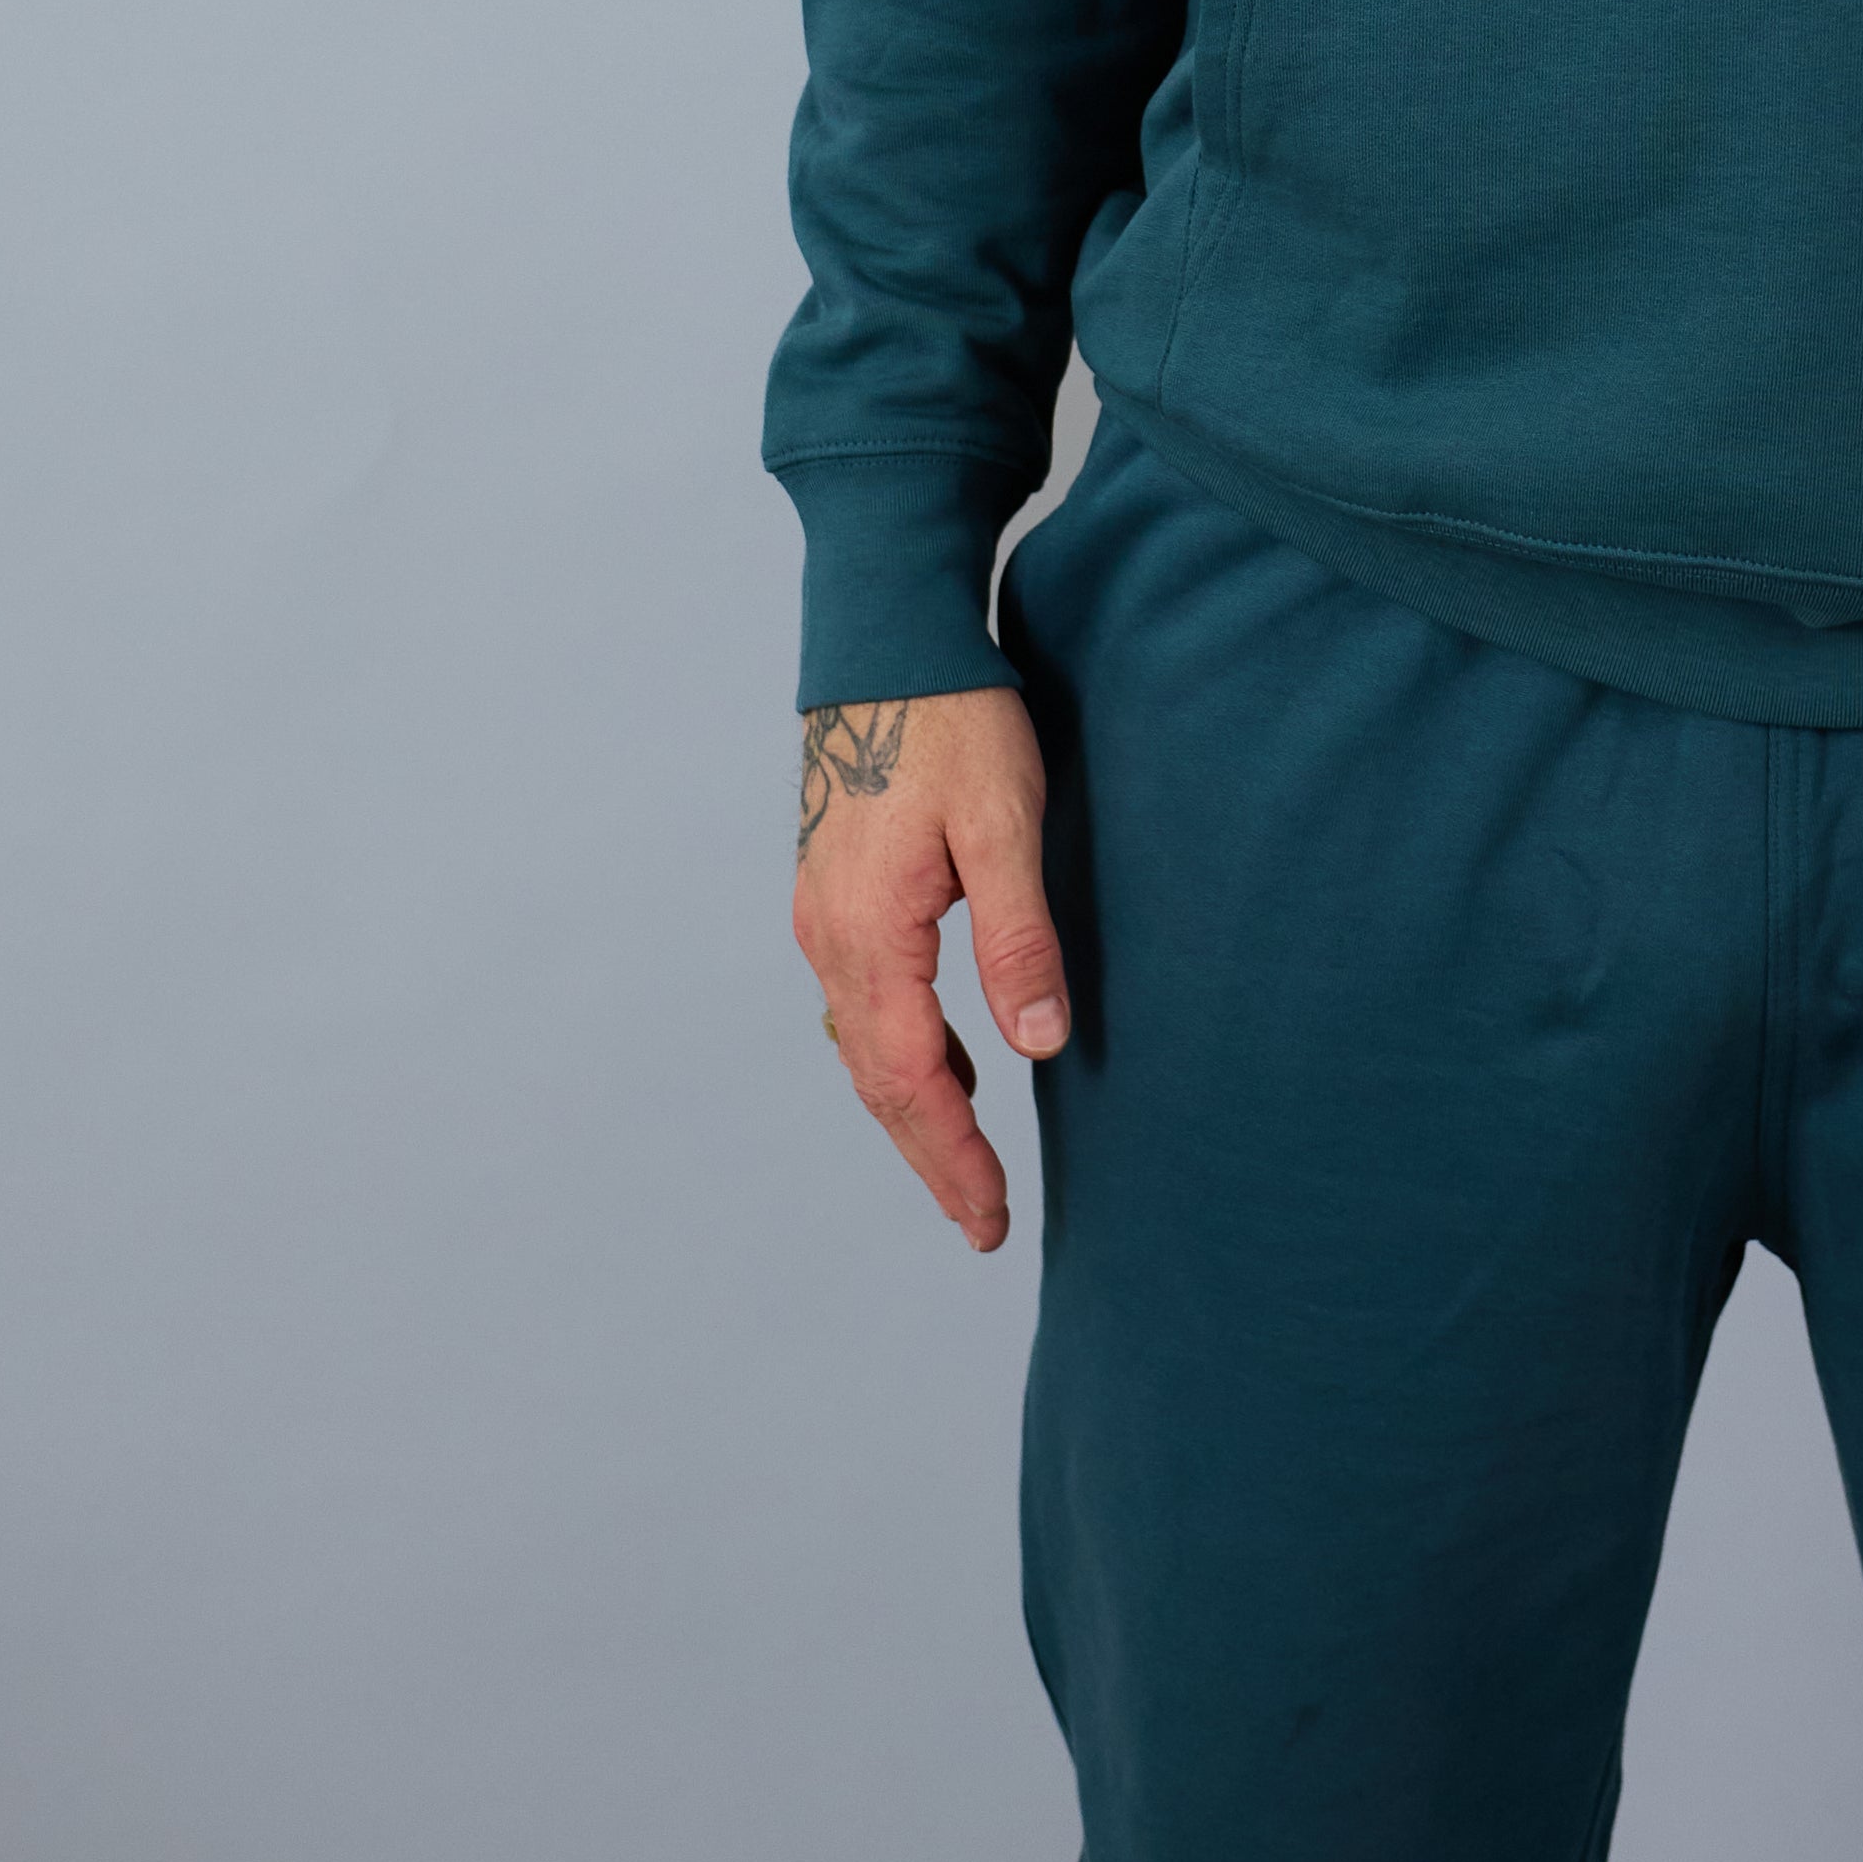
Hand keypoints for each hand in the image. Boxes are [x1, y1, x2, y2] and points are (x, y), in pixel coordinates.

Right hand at [792, 687, 1073, 1249]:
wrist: (885, 638)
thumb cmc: (954, 721)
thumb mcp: (1004, 825)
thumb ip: (1017, 939)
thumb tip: (1039, 1047)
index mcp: (870, 932)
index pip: (912, 1079)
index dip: (954, 1156)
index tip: (992, 1218)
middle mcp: (828, 936)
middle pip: (877, 1080)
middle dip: (931, 1156)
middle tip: (984, 1224)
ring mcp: (823, 915)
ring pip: (863, 1045)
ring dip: (913, 1110)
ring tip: (967, 1168)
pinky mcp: (834, 893)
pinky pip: (862, 1002)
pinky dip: (901, 1052)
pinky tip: (950, 1065)